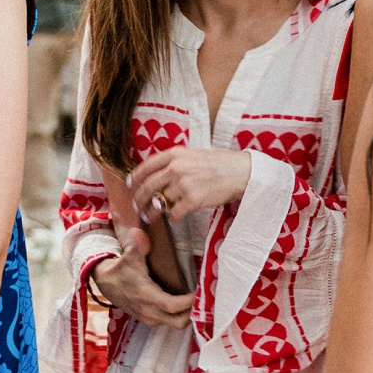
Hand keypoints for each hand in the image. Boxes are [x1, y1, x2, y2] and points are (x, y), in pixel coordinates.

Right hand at [89, 222, 194, 328]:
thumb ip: (137, 245)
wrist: (105, 283)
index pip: (173, 306)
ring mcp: (149, 318)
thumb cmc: (120, 268)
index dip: (189, 302)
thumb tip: (138, 232)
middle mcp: (149, 311)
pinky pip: (170, 322)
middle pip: (179, 322)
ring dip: (188, 314)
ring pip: (176, 323)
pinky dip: (180, 315)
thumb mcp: (129, 255)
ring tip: (196, 298)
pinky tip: (184, 301)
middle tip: (203, 296)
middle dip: (193, 312)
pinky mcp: (150, 320)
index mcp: (146, 295)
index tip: (200, 291)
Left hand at [130, 146, 251, 221]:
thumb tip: (156, 175)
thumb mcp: (192, 155)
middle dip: (139, 199)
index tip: (130, 185)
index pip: (146, 166)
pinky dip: (172, 217)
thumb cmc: (218, 163)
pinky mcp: (193, 199)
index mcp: (175, 154)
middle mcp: (176, 168)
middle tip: (137, 207)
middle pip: (148, 186)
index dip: (135, 177)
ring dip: (154, 212)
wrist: (241, 171)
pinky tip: (173, 218)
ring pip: (160, 202)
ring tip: (151, 217)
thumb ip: (175, 162)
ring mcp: (184, 184)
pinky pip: (174, 212)